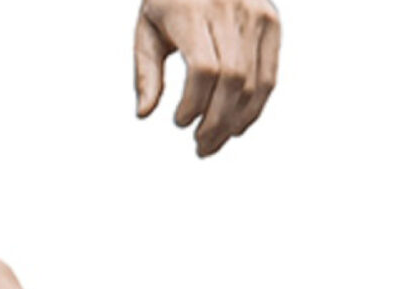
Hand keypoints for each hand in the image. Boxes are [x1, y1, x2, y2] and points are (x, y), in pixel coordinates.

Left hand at [133, 0, 279, 157]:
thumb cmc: (169, 0)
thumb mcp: (147, 29)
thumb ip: (145, 71)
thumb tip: (144, 113)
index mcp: (194, 10)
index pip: (204, 68)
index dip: (194, 103)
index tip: (180, 121)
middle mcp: (231, 10)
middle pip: (232, 79)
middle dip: (216, 121)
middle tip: (200, 147)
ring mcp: (256, 15)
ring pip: (254, 82)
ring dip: (235, 121)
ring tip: (215, 142)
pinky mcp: (271, 22)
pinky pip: (269, 76)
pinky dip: (255, 108)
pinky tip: (236, 126)